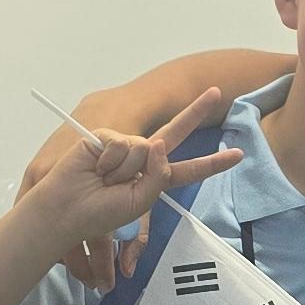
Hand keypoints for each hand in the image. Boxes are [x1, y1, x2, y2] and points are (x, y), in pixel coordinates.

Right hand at [23, 90, 230, 287]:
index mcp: (154, 179)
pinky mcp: (107, 136)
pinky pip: (123, 144)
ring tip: (104, 180)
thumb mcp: (140, 202)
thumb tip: (157, 144)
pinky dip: (109, 161)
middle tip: (216, 92)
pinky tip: (96, 168)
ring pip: (144, 149)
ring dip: (124, 171)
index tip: (238, 154)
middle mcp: (143, 159)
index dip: (213, 163)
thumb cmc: (100, 212)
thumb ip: (158, 175)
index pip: (188, 170)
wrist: (67, 208)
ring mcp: (125, 146)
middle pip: (174, 133)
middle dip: (195, 112)